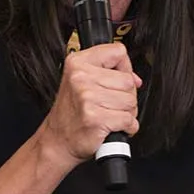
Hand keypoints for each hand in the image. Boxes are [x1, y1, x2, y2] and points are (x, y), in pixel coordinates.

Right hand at [39, 42, 141, 165]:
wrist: (57, 141)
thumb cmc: (71, 114)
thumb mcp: (81, 82)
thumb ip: (109, 72)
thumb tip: (135, 79)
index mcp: (77, 63)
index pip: (117, 52)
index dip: (123, 68)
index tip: (116, 80)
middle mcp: (80, 78)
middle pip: (128, 81)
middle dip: (126, 96)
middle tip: (110, 104)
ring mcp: (87, 98)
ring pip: (131, 101)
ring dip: (126, 113)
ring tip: (109, 115)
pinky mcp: (96, 118)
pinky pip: (128, 120)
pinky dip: (127, 127)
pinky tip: (113, 127)